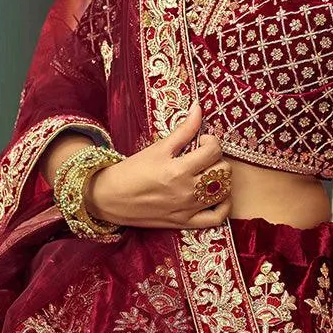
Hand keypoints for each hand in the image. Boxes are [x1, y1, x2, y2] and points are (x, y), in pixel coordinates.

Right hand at [85, 101, 231, 229]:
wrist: (108, 198)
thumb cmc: (131, 171)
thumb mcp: (157, 148)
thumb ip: (183, 130)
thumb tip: (198, 109)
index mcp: (178, 170)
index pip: (214, 151)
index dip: (211, 141)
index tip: (201, 141)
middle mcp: (186, 191)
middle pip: (223, 171)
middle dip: (217, 159)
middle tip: (204, 157)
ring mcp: (187, 209)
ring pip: (224, 193)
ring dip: (222, 180)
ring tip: (209, 173)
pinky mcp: (184, 223)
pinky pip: (216, 218)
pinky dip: (223, 207)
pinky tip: (217, 196)